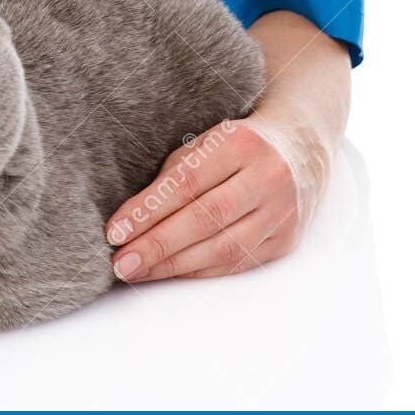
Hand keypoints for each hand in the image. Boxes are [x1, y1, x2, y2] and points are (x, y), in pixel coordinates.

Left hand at [104, 111, 329, 281]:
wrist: (300, 148)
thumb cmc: (236, 144)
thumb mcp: (204, 142)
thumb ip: (173, 176)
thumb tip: (132, 220)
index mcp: (241, 144)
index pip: (186, 183)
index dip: (148, 211)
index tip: (115, 231)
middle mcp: (267, 178)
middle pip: (205, 220)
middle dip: (157, 245)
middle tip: (121, 263)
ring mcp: (282, 213)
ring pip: (223, 248)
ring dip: (175, 266)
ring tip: (139, 272)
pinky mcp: (286, 240)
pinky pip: (238, 263)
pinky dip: (200, 270)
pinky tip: (172, 272)